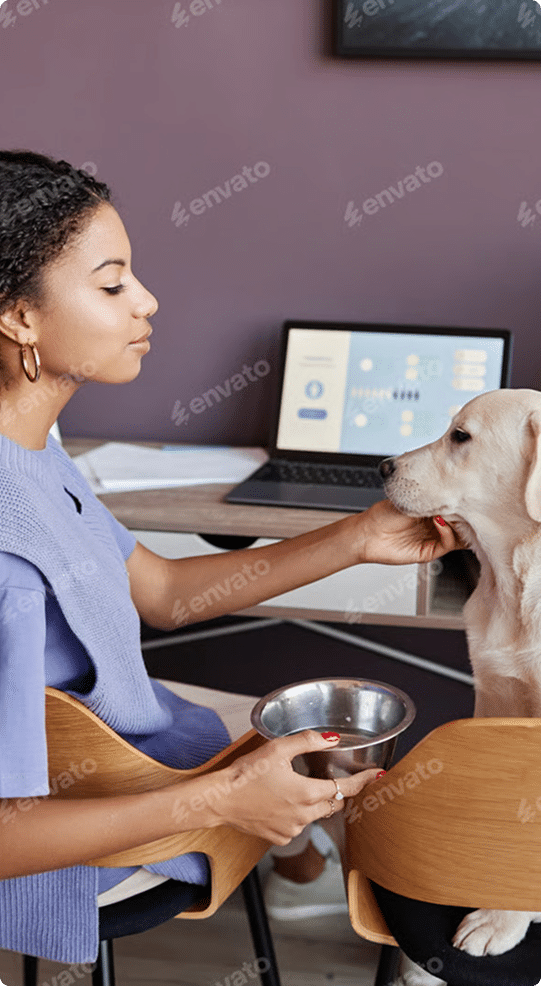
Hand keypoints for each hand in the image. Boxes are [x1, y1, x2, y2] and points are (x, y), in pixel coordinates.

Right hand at [209, 731, 381, 843]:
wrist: (220, 799)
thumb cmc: (246, 773)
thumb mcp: (278, 748)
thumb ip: (308, 741)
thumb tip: (332, 739)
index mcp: (307, 793)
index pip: (345, 788)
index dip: (363, 781)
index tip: (377, 775)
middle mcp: (303, 816)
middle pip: (332, 803)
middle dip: (335, 790)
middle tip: (329, 776)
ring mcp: (292, 830)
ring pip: (314, 814)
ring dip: (313, 802)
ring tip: (295, 785)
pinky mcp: (279, 838)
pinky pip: (297, 825)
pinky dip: (296, 814)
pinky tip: (280, 801)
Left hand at [353, 498, 462, 566]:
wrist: (367, 533)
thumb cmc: (383, 515)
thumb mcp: (411, 500)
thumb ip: (433, 499)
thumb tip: (453, 493)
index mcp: (432, 512)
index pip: (457, 510)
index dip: (463, 504)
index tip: (468, 494)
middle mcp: (435, 526)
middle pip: (462, 524)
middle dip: (467, 514)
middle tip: (467, 504)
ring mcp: (434, 539)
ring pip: (459, 536)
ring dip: (461, 525)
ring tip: (455, 512)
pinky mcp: (430, 552)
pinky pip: (448, 544)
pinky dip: (448, 533)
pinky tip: (439, 522)